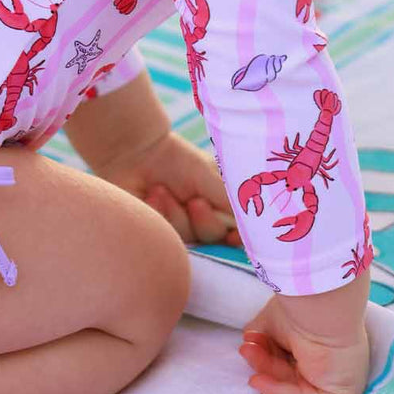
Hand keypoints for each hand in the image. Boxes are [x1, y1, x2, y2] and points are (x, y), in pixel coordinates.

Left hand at [99, 131, 243, 248]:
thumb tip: (258, 226)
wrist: (135, 151)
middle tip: (195, 202)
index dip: (238, 239)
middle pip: (215, 241)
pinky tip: (151, 196)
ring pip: (189, 240)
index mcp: (219, 208)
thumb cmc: (176, 160)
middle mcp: (200, 223)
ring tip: (162, 190)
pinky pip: (164, 237)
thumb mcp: (212, 178)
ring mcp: (177, 231)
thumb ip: (235, 203)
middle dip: (206, 222)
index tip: (233, 236)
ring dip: (177, 214)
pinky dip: (159, 214)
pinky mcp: (155, 234)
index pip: (237, 234)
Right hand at [237, 294, 369, 393]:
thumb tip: (250, 339)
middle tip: (247, 348)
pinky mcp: (338, 392)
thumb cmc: (302, 307)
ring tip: (249, 353)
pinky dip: (278, 392)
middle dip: (263, 361)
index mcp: (316, 339)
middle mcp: (327, 357)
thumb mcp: (272, 320)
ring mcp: (332, 375)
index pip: (288, 353)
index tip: (250, 340)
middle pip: (288, 370)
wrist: (322, 309)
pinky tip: (259, 380)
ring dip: (266, 373)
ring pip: (292, 385)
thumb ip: (261, 333)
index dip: (266, 350)